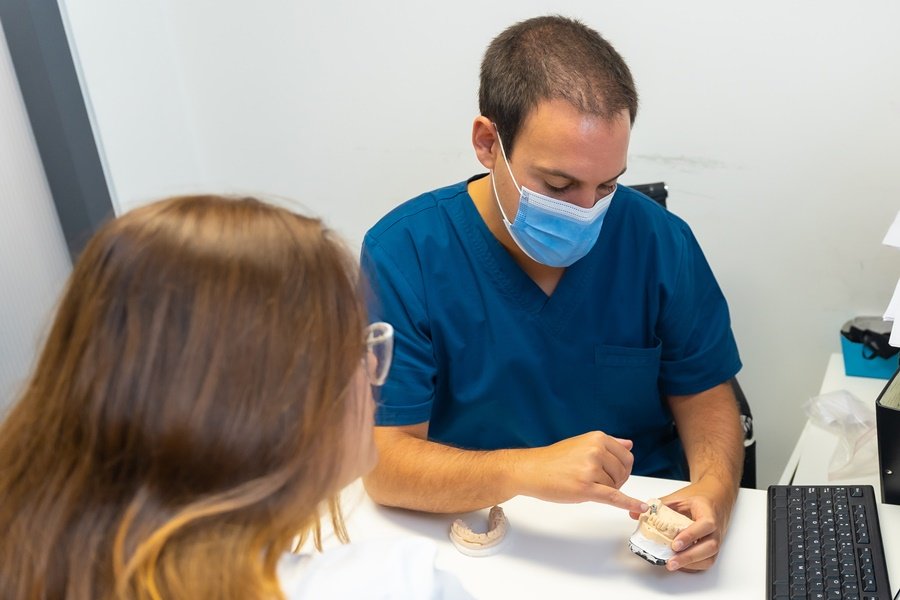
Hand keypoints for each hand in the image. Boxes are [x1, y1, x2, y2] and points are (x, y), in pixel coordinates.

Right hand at [511, 431, 645, 512]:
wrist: (531, 470)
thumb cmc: (553, 460)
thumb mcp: (581, 443)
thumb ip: (608, 444)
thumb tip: (629, 444)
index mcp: (597, 438)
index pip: (626, 457)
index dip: (621, 469)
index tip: (611, 474)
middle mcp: (596, 450)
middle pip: (623, 473)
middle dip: (615, 481)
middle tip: (594, 482)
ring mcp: (591, 469)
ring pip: (615, 486)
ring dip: (604, 490)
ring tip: (583, 484)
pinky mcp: (585, 488)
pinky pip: (613, 497)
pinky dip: (629, 503)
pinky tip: (641, 508)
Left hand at [640, 479, 736, 571]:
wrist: (715, 499)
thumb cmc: (697, 498)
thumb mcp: (678, 497)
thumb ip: (658, 506)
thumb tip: (635, 514)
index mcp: (708, 512)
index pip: (705, 525)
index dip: (691, 536)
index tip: (675, 544)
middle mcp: (716, 529)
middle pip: (710, 546)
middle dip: (689, 556)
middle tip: (671, 561)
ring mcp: (716, 539)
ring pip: (710, 557)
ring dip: (691, 563)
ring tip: (672, 565)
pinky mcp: (712, 548)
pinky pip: (707, 561)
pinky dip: (694, 566)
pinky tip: (679, 565)